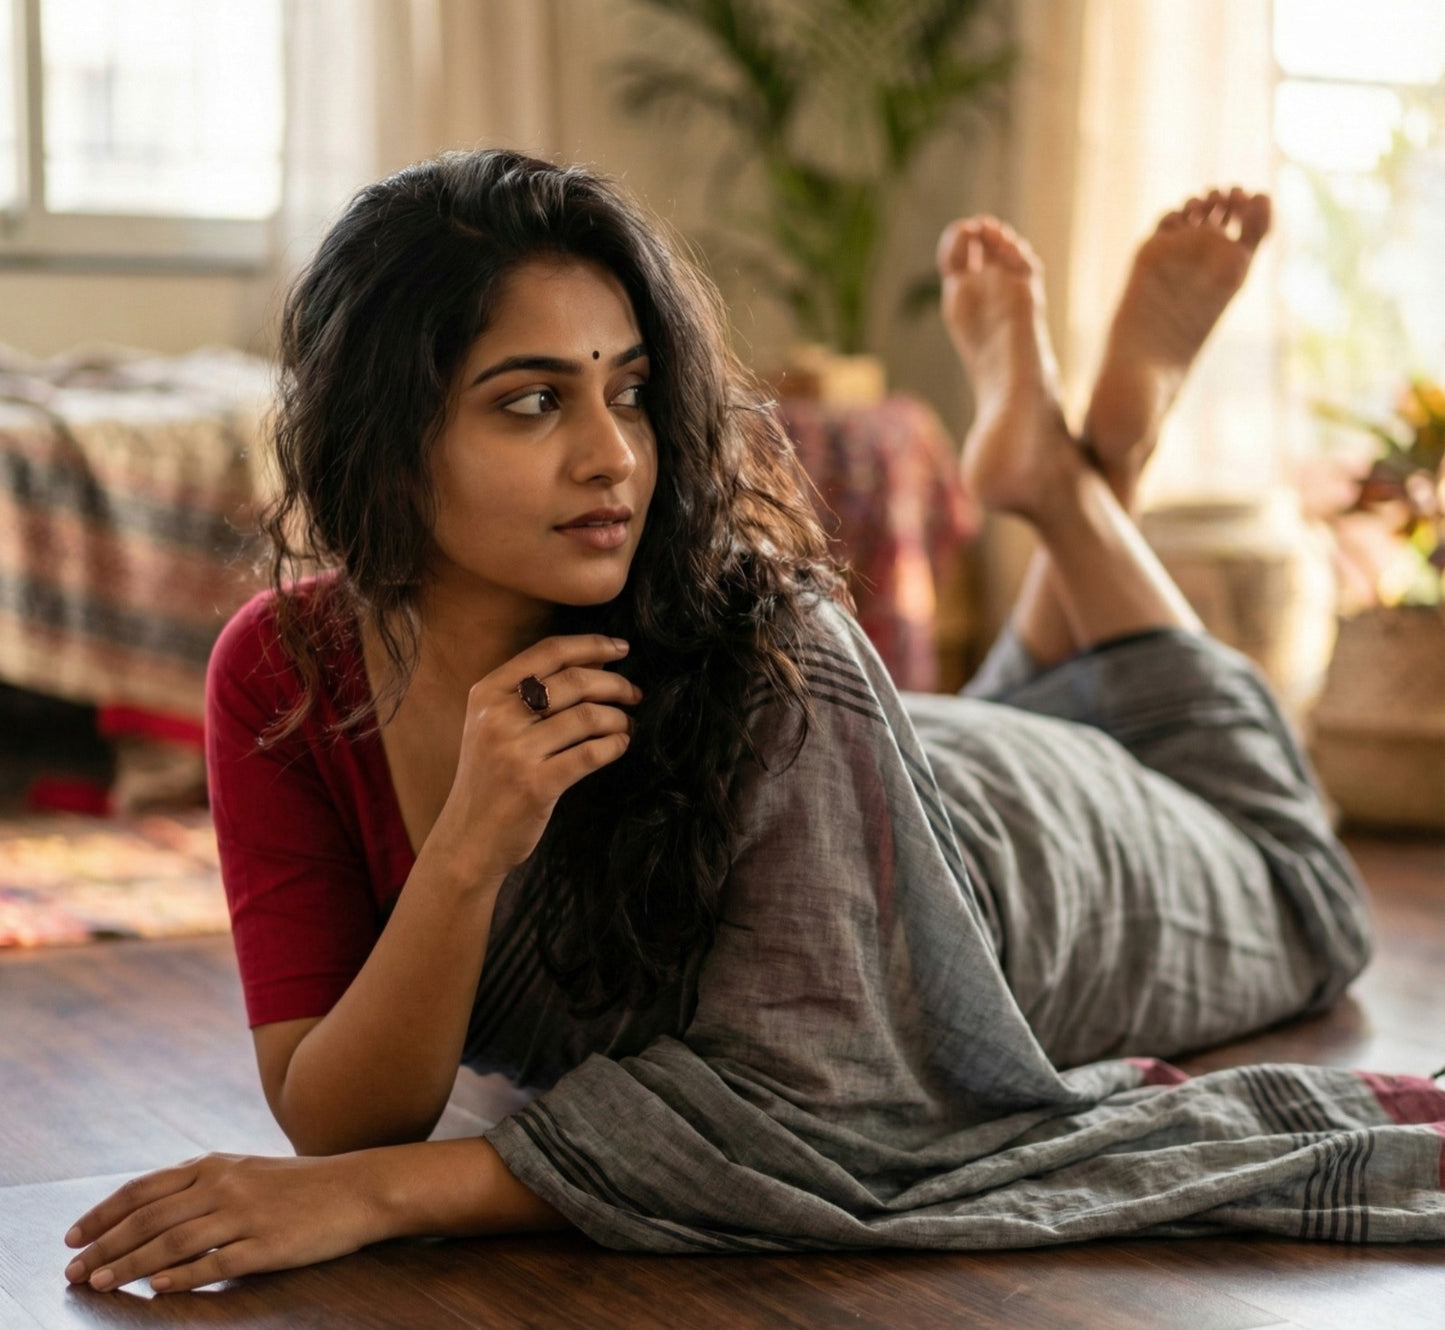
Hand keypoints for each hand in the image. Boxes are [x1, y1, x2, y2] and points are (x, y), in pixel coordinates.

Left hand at [62, 1152, 386, 1293]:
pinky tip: (158, 1289)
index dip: (103, 1213)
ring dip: (129, 1265)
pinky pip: (215, 1264)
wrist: (358, 1188)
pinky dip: (182, 1276)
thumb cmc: (299, 1184)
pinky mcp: (267, 1246)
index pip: (143, 1190)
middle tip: (71, 1271)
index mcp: (215, 1166)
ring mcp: (246, 1216)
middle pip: (149, 1219)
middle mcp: (225, 1186)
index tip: (72, 1236)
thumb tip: (147, 1210)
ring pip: (173, 1243)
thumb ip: (200, 1184)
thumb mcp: (246, 1170)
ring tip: (99, 1284)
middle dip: (103, 1245)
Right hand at [425, 634, 640, 883]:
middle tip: (634, 694)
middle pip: (574, 680)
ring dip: (619, 718)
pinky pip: (591, 753)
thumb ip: (536, 691)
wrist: (468, 839)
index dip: (592, 645)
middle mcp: (497, 717)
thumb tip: (597, 660)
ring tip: (626, 724)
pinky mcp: (535, 784)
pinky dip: (615, 744)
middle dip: (615, 684)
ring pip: (588, 716)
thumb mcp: (496, 725)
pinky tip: (620, 745)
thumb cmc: (491, 777)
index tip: (621, 649)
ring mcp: (515, 751)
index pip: (549, 652)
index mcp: (487, 693)